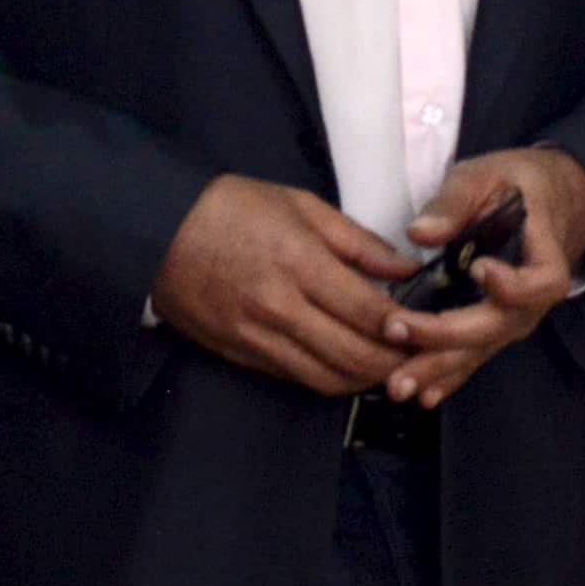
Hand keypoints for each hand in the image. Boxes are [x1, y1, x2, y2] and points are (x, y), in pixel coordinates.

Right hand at [150, 174, 417, 396]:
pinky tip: (346, 366)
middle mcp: (280, 308)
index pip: (368, 312)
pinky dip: (328, 378)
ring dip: (364, 380)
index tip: (427, 330)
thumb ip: (358, 241)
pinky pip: (295, 378)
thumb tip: (405, 268)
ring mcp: (257, 338)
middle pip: (353, 355)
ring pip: (326, 379)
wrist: (157, 231)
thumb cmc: (231, 208)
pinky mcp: (240, 355)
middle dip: (395, 364)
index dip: (406, 329)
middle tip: (420, 358)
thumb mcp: (301, 205)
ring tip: (390, 368)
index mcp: (300, 263)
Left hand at [378, 147, 584, 408]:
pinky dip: (448, 377)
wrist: (547, 203)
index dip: (512, 285)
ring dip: (439, 368)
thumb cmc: (516, 185)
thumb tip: (419, 232)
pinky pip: (475, 357)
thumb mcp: (486, 176)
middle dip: (447, 335)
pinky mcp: (495, 328)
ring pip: (481, 350)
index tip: (479, 269)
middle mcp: (533, 299)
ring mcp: (514, 319)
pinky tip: (423, 395)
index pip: (539, 283)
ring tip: (400, 384)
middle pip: (497, 326)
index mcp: (544, 257)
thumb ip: (455, 201)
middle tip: (399, 332)